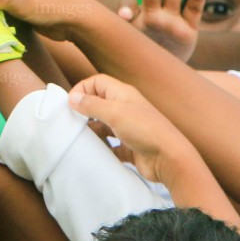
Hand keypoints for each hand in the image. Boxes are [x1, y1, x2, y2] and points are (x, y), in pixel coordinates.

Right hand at [66, 74, 195, 186]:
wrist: (169, 159)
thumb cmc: (145, 131)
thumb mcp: (115, 114)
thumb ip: (92, 105)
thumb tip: (72, 97)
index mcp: (123, 94)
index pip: (97, 82)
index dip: (82, 88)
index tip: (70, 104)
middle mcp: (126, 108)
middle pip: (99, 102)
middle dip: (84, 110)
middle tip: (72, 121)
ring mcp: (128, 127)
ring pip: (103, 124)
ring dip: (92, 130)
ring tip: (81, 137)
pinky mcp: (130, 146)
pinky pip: (111, 144)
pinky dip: (102, 147)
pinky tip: (96, 151)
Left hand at [117, 0, 204, 61]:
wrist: (162, 73)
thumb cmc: (141, 56)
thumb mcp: (129, 46)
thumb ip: (122, 32)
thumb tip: (119, 17)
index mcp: (137, 17)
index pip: (130, 4)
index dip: (126, 8)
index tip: (123, 17)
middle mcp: (155, 14)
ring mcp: (172, 20)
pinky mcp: (189, 30)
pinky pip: (193, 11)